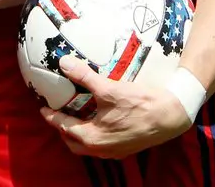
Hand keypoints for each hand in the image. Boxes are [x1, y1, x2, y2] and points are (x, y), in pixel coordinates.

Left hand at [39, 56, 192, 158]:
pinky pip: (102, 144)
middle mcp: (101, 149)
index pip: (63, 127)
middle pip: (73, 142)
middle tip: (59, 113)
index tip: (43, 107)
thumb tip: (64, 63)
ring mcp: (115, 151)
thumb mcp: (109, 88)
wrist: (171, 115)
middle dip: (63, 129)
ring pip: (88, 146)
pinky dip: (94, 134)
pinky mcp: (126, 148)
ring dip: (79, 133)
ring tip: (77, 116)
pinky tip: (99, 120)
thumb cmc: (140, 104)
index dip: (51, 117)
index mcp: (92, 138)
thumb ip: (84, 76)